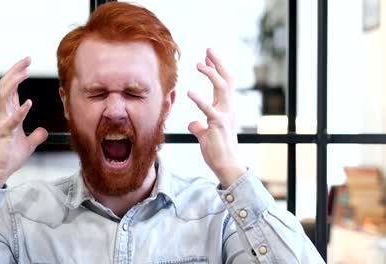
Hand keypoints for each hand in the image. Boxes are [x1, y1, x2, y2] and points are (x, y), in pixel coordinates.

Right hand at [0, 57, 47, 187]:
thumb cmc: (7, 157)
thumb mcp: (27, 144)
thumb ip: (36, 136)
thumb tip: (43, 131)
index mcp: (8, 114)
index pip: (12, 89)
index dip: (18, 74)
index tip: (27, 63)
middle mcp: (3, 115)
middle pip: (7, 86)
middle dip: (16, 71)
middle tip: (26, 59)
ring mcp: (2, 123)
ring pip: (5, 97)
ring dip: (15, 83)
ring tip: (25, 72)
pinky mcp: (4, 134)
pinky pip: (12, 120)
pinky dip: (20, 111)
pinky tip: (29, 103)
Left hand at [188, 49, 245, 187]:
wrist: (227, 166)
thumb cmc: (217, 151)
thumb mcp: (207, 135)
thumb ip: (200, 127)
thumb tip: (193, 124)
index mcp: (225, 109)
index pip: (224, 83)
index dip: (217, 68)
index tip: (208, 56)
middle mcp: (228, 109)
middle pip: (226, 79)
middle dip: (218, 63)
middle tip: (209, 49)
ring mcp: (224, 116)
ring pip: (222, 88)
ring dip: (211, 74)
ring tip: (198, 64)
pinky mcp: (218, 125)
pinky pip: (209, 109)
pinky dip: (200, 99)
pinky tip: (189, 92)